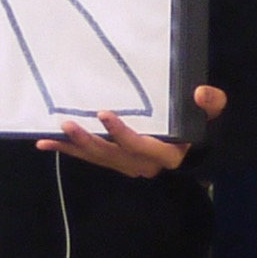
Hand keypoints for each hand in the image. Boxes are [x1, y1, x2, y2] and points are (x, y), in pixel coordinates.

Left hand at [47, 85, 223, 176]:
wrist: (192, 145)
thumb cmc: (197, 123)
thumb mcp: (211, 112)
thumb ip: (210, 103)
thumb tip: (200, 92)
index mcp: (168, 153)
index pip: (143, 146)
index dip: (123, 134)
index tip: (104, 113)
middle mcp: (145, 165)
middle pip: (113, 156)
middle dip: (89, 142)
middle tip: (68, 124)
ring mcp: (128, 165)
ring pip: (99, 158)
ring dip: (74, 147)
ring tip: (50, 136)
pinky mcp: (115, 161)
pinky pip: (91, 157)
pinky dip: (69, 150)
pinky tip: (45, 142)